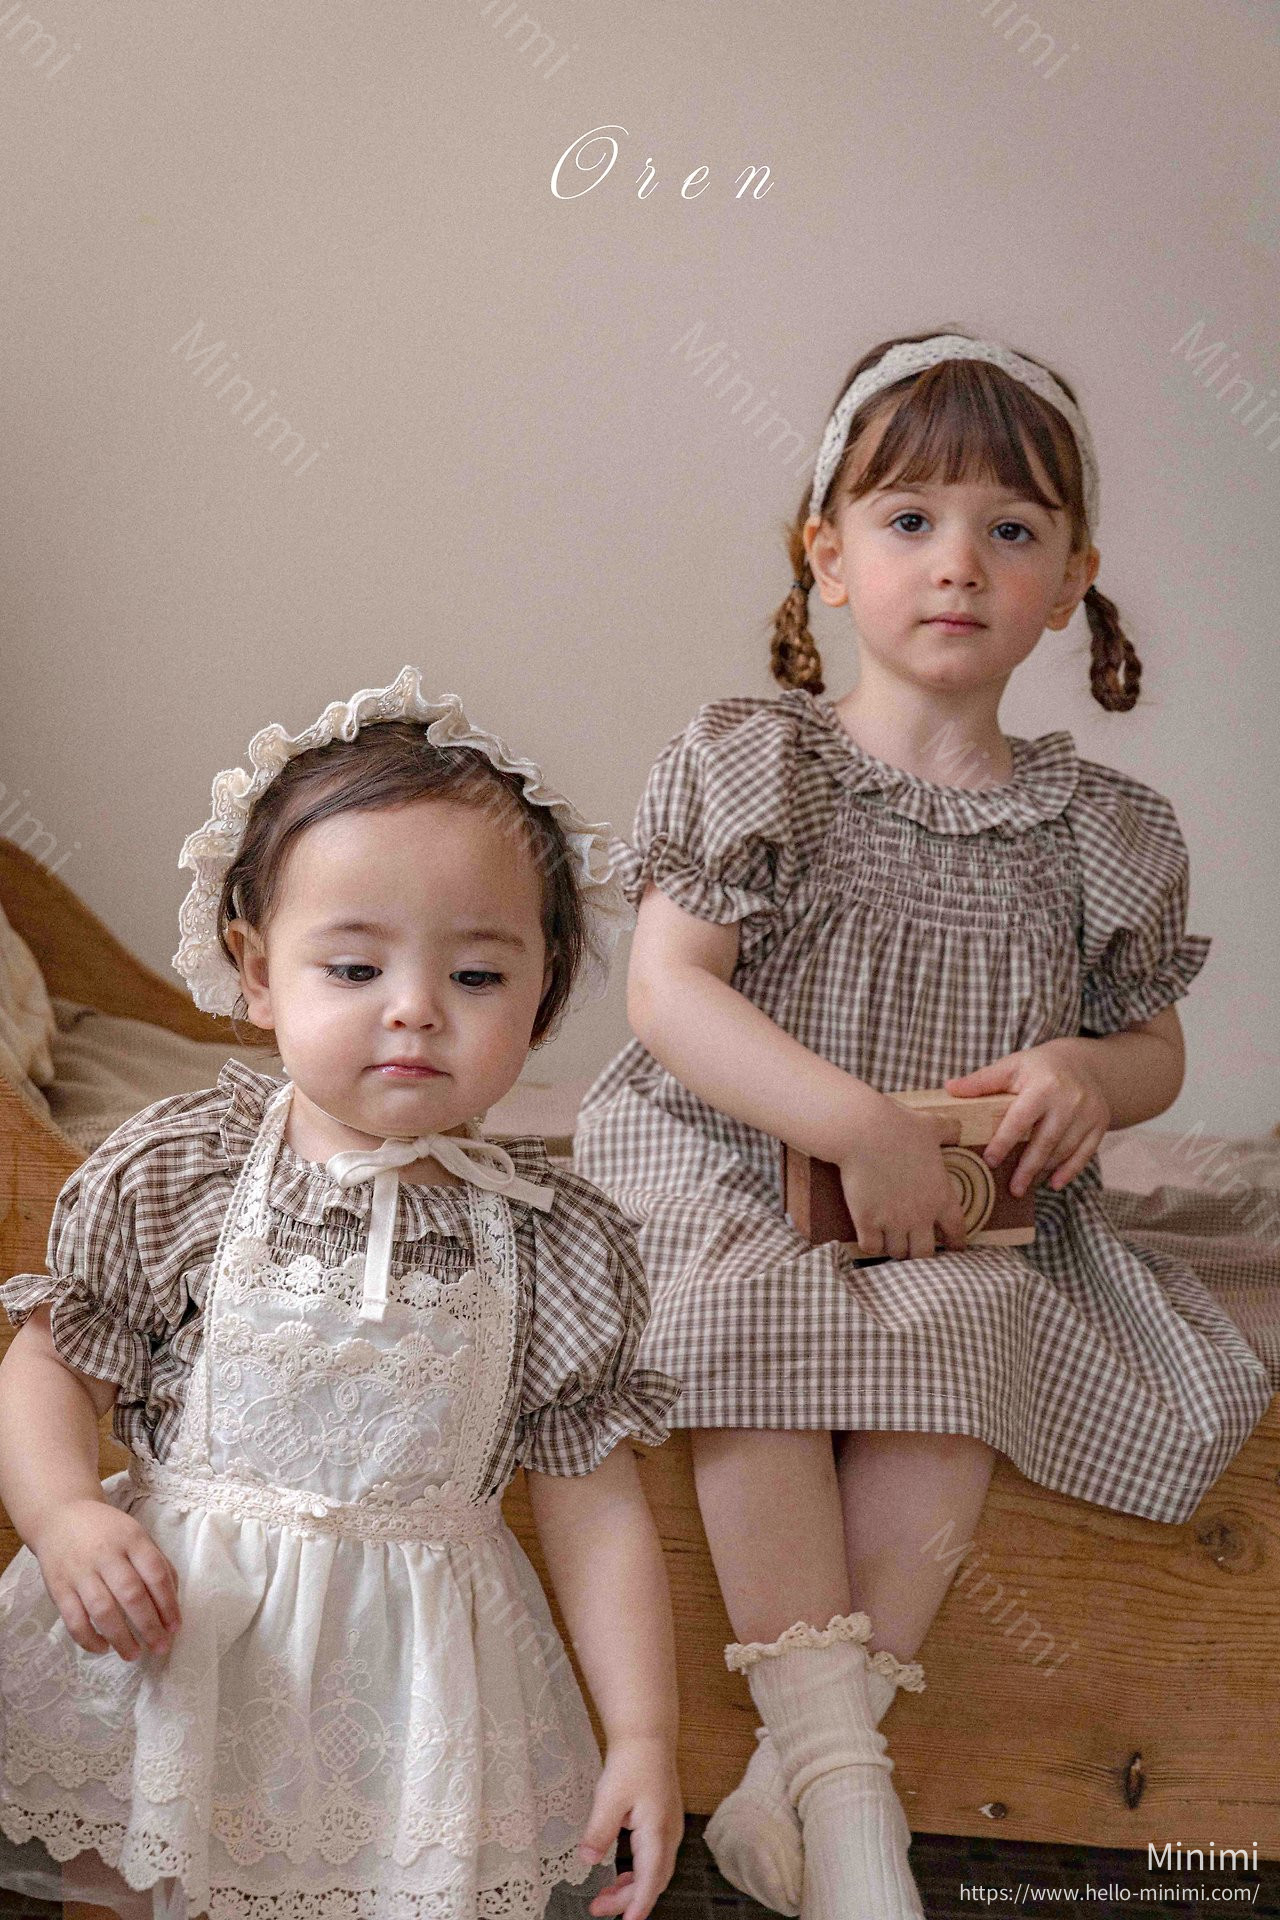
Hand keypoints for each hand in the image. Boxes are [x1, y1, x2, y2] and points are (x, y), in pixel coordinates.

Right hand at [32, 1497, 181, 1661]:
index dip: (168, 1603)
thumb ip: (156, 1563)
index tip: (175, 1627)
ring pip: (102, 1610)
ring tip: (134, 1654)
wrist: (60, 1518)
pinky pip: (74, 1619)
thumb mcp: (136, 1535)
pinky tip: (103, 1648)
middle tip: (160, 1647)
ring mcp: (80, 1572)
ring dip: (121, 1637)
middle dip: (149, 1626)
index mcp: (132, 1539)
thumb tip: (172, 1602)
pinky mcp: (59, 1588)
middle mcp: (106, 1554)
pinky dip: (89, 1639)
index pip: (155, 1573)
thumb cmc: (107, 1532)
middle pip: (131, 1594)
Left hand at [577, 1732, 682, 1919]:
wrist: (647, 1735)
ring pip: (655, 1871)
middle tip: (597, 1907)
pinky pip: (654, 1859)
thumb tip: (587, 1861)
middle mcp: (669, 1834)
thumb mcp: (609, 1797)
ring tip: (604, 1897)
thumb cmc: (632, 1762)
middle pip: (653, 1880)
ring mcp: (669, 1829)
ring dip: (632, 1888)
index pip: (650, 1879)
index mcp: (657, 1831)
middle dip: (628, 1900)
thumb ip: (599, 1831)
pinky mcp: (663, 1824)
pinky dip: (638, 1873)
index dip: (638, 1905)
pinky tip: (620, 1874)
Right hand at [837, 1096, 969, 1259]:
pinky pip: (871, 1248)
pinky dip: (871, 1244)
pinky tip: (870, 1235)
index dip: (955, 1243)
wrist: (863, 1131)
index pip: (956, 1233)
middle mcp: (920, 1215)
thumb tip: (957, 1129)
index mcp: (941, 1196)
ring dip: (895, 1247)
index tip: (952, 1246)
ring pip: (898, 1253)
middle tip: (913, 1242)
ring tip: (891, 1239)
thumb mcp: (932, 1125)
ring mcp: (892, 1221)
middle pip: (925, 1253)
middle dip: (920, 1249)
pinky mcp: (866, 1221)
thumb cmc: (899, 1126)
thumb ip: (950, 1130)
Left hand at [945, 1041, 1112, 1195]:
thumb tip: (949, 1088)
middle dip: (1028, 1168)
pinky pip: (1085, 1153)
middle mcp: (1069, 1100)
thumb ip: (982, 1080)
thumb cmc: (1039, 1067)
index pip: (1021, 1118)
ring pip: (1064, 1150)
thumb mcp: (1012, 1066)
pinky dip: (1070, 1171)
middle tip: (1012, 1189)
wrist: (1083, 1064)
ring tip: (1024, 1186)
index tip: (990, 1160)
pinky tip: (1053, 1184)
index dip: (1005, 1141)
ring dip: (1044, 1171)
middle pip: (1046, 1140)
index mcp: (1044, 1085)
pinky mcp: (1100, 1124)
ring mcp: (1088, 1113)